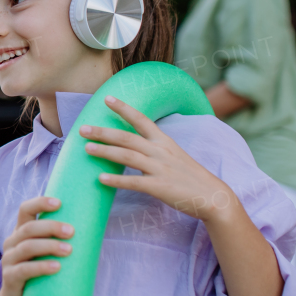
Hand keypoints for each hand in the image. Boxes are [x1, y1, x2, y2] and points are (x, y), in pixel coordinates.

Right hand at [0, 196, 73, 295]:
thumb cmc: (39, 274)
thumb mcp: (45, 253)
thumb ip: (58, 241)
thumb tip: (93, 229)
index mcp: (20, 232)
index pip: (26, 210)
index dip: (40, 203)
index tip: (60, 203)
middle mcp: (12, 242)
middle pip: (29, 228)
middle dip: (51, 227)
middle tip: (72, 232)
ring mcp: (9, 260)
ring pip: (27, 246)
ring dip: (50, 246)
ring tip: (69, 250)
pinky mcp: (10, 278)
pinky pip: (24, 269)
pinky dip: (41, 267)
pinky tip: (56, 267)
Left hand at [80, 95, 235, 223]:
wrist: (213, 196)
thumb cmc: (190, 176)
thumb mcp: (174, 154)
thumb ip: (154, 148)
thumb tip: (133, 143)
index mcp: (164, 141)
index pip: (141, 119)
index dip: (124, 108)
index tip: (107, 98)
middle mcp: (160, 152)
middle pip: (127, 137)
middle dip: (103, 132)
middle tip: (82, 128)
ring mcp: (160, 169)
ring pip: (128, 157)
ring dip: (105, 152)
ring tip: (86, 149)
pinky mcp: (160, 187)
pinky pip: (135, 183)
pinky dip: (117, 180)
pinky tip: (101, 179)